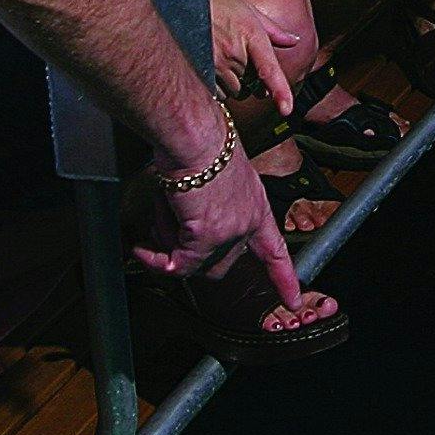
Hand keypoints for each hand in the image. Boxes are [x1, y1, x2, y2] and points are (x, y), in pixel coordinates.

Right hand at [127, 132, 323, 326]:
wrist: (194, 133)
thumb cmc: (200, 142)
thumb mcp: (217, 175)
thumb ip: (210, 205)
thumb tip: (184, 228)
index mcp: (256, 205)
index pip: (274, 251)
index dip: (284, 278)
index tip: (293, 301)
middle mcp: (248, 222)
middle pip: (221, 264)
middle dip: (191, 253)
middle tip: (170, 231)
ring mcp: (230, 232)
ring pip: (194, 264)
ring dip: (169, 245)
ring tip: (161, 214)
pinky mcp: (207, 236)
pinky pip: (177, 263)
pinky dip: (155, 259)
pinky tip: (142, 249)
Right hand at [207, 0, 296, 116]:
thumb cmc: (217, 2)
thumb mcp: (247, 9)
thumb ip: (273, 30)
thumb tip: (294, 41)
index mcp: (251, 34)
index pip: (268, 68)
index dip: (280, 90)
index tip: (286, 109)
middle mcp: (234, 51)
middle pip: (252, 84)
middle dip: (252, 81)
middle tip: (242, 64)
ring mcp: (215, 62)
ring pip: (235, 91)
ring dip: (235, 86)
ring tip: (224, 63)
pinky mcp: (199, 70)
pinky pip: (217, 92)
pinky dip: (219, 88)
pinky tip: (213, 70)